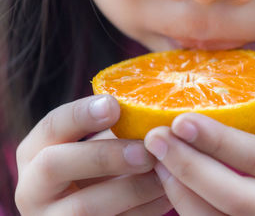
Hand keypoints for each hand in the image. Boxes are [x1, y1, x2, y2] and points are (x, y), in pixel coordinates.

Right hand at [15, 95, 171, 215]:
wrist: (95, 211)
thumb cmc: (100, 170)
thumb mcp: (99, 146)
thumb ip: (116, 129)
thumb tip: (153, 110)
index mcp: (36, 152)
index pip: (51, 126)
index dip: (81, 114)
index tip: (115, 105)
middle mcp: (32, 187)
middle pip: (55, 165)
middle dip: (104, 156)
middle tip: (145, 152)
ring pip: (84, 205)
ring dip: (133, 188)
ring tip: (165, 173)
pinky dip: (144, 209)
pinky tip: (168, 194)